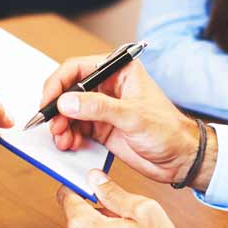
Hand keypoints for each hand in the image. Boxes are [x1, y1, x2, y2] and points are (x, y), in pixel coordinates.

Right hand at [39, 57, 199, 185]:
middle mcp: (108, 86)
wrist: (180, 159)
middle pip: (68, 91)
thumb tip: (66, 101)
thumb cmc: (168, 130)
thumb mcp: (133, 116)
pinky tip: (70, 145)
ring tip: (62, 140)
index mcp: (118, 70)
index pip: (77, 69)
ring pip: (69, 112)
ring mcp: (103, 108)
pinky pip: (75, 129)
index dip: (57, 84)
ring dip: (61, 126)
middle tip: (52, 126)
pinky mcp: (101, 128)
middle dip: (56, 109)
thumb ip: (98, 107)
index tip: (47, 102)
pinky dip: (68, 136)